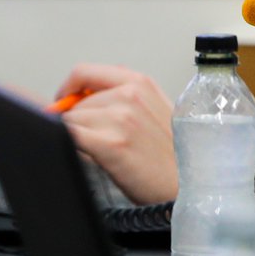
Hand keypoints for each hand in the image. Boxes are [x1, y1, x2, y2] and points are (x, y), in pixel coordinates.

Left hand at [53, 64, 177, 203]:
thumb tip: (75, 101)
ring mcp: (121, 118)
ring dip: (78, 138)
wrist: (189, 183)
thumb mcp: (155, 111)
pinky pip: (69, 137)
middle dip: (77, 122)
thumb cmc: (173, 154)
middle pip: (75, 103)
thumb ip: (120, 98)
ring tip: (107, 154)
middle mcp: (130, 95)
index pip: (85, 72)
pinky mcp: (111, 143)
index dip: (68, 89)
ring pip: (70, 122)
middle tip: (98, 142)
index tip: (65, 103)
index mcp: (140, 83)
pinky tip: (91, 157)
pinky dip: (70, 146)